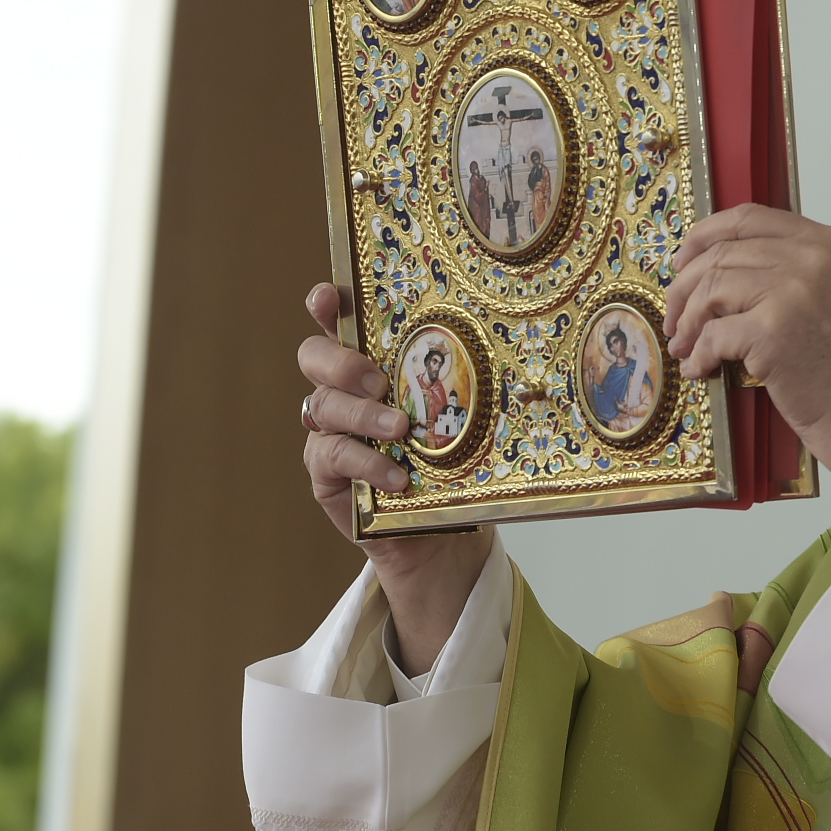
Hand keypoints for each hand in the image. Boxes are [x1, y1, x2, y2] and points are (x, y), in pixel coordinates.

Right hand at [299, 283, 491, 673]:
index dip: (326, 303)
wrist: (441, 533)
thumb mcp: (462, 415)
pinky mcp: (326, 472)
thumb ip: (463, 384)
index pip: (338, 320)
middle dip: (341, 362)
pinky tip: (395, 476)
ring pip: (322, 405)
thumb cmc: (451, 462)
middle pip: (314, 357)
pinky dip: (365, 462)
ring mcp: (329, 429)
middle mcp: (343, 390)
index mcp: (372, 361)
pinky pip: (331, 455)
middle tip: (378, 379)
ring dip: (363, 416)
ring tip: (399, 429)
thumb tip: (516, 354)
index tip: (329, 296)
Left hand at [665, 205, 830, 508]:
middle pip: (722, 253)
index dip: (705, 236)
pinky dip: (699, 354)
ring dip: (688, 322)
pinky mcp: (775, 330)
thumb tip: (716, 271)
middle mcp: (814, 258)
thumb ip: (788, 274)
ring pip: (710, 289)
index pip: (750, 218)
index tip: (683, 260)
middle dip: (685, 287)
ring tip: (686, 347)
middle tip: (675, 317)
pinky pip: (713, 334)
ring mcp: (795, 291)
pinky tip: (702, 369)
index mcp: (829, 244)